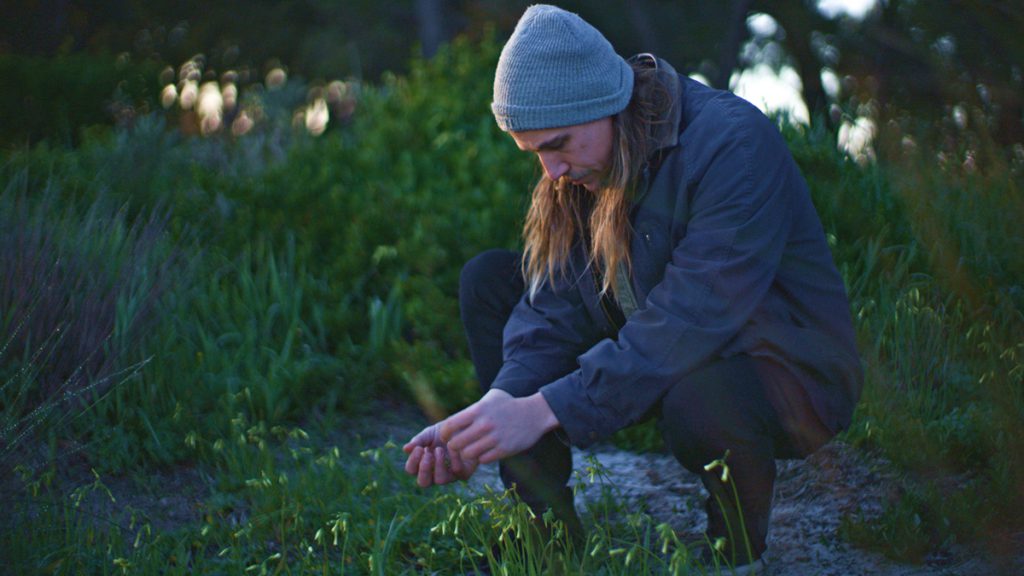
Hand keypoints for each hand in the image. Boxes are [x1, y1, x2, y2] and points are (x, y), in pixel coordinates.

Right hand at [402, 423, 477, 486]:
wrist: (466, 426)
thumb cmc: (445, 432)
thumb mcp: (430, 434)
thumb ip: (418, 441)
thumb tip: (405, 449)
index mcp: (423, 463)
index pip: (411, 470)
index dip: (413, 461)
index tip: (419, 448)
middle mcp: (434, 473)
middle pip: (423, 483)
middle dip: (423, 469)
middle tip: (427, 454)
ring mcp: (450, 475)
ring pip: (440, 480)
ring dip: (438, 465)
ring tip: (439, 450)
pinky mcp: (464, 473)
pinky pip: (457, 471)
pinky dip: (454, 458)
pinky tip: (454, 447)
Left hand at [440, 389, 558, 464]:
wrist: (535, 414)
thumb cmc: (508, 405)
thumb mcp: (489, 398)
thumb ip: (470, 409)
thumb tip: (451, 422)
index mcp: (478, 410)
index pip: (449, 425)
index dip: (445, 434)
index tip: (447, 436)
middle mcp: (484, 424)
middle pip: (455, 443)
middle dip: (454, 447)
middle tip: (459, 446)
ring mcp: (495, 438)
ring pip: (468, 454)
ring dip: (468, 454)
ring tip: (473, 449)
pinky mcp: (504, 449)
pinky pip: (483, 460)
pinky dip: (482, 457)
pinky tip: (487, 451)